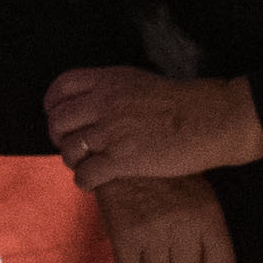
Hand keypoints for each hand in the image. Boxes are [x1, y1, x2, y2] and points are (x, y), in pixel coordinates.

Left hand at [44, 66, 262, 188]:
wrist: (210, 120)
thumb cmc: (182, 103)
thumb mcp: (139, 82)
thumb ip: (111, 90)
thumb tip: (91, 105)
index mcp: (109, 81)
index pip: (62, 88)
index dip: (52, 104)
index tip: (56, 116)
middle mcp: (104, 103)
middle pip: (59, 120)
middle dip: (59, 136)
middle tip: (71, 146)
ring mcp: (111, 131)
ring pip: (68, 149)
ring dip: (72, 160)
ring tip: (84, 164)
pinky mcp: (122, 159)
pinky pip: (85, 173)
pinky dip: (84, 180)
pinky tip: (93, 182)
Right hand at [93, 175, 235, 262]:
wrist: (123, 149)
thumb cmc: (165, 176)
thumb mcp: (199, 196)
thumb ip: (208, 233)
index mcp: (206, 215)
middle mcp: (182, 226)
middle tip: (169, 245)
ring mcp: (151, 232)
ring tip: (150, 241)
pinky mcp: (123, 235)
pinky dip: (131, 260)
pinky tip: (132, 242)